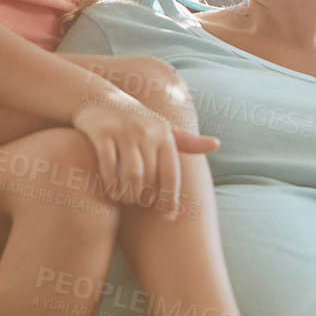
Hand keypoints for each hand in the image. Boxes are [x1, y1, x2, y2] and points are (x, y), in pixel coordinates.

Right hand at [69, 85, 216, 219]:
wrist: (98, 99)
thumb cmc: (136, 120)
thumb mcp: (163, 128)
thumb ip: (187, 141)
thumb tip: (217, 144)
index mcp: (165, 134)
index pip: (172, 173)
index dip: (171, 198)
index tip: (169, 217)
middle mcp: (147, 132)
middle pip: (150, 178)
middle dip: (144, 198)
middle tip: (139, 204)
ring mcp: (124, 132)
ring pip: (132, 175)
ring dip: (128, 194)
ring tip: (125, 200)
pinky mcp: (103, 133)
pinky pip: (108, 167)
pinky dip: (110, 184)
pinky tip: (111, 192)